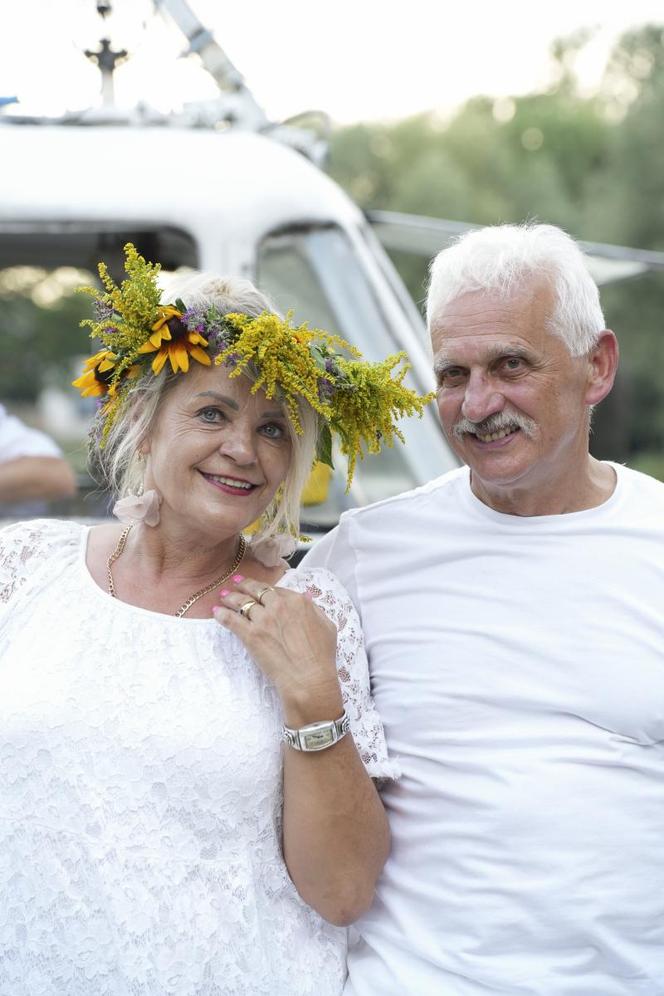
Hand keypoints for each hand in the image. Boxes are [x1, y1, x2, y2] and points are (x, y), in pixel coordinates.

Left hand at [213, 577, 342, 724]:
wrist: (309, 678)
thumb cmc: (321, 656)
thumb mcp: (326, 626)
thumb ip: (314, 610)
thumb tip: (306, 600)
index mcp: (297, 602)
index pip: (276, 589)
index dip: (265, 587)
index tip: (258, 587)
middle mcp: (279, 606)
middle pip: (257, 591)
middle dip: (244, 585)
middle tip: (235, 582)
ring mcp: (263, 620)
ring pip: (242, 602)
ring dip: (230, 597)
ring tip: (223, 595)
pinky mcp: (250, 635)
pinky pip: (232, 620)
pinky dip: (222, 614)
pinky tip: (216, 612)